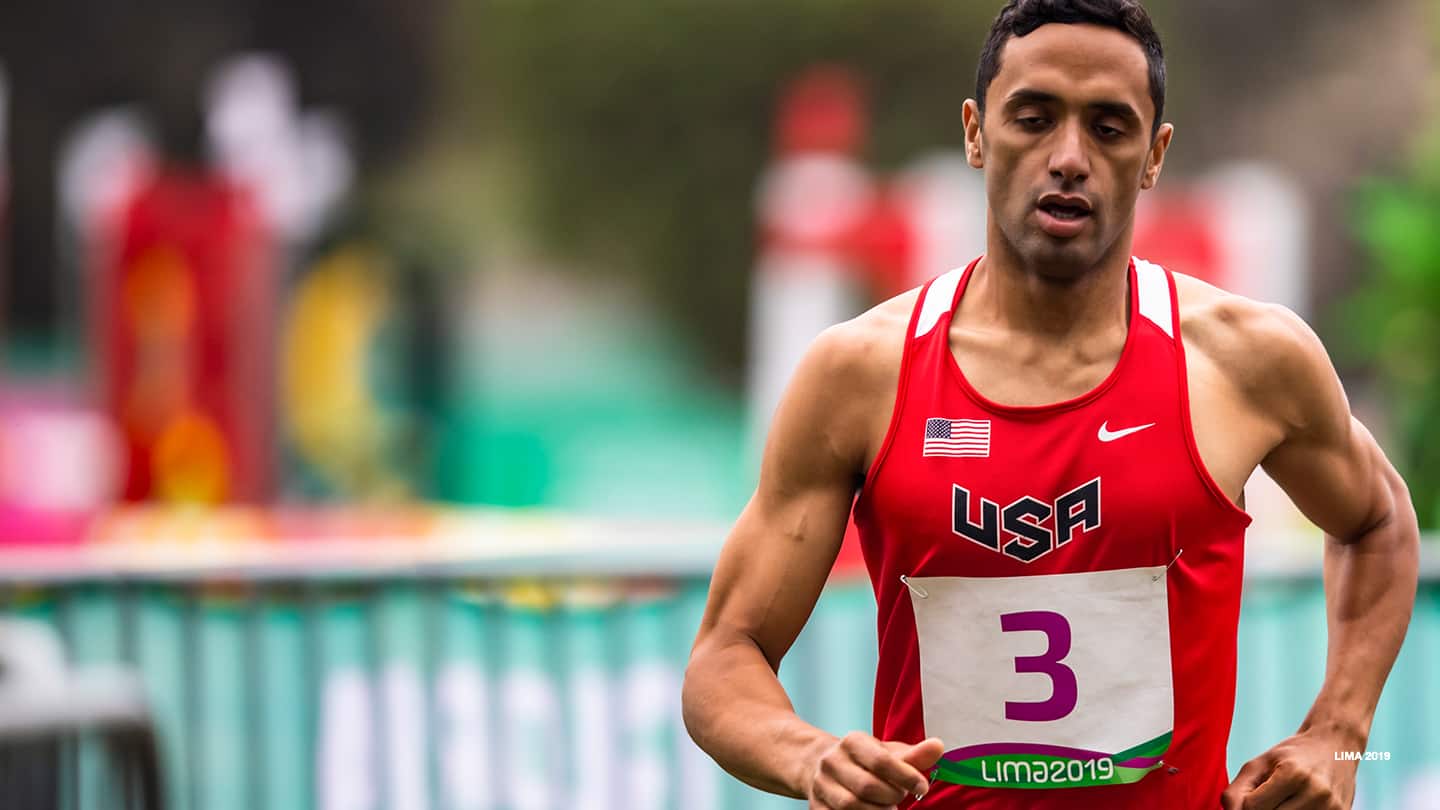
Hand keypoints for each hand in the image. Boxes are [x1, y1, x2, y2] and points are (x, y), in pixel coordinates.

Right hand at [804, 733, 943, 808]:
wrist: (822, 765)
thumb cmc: (864, 761)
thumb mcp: (888, 753)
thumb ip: (913, 755)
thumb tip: (938, 746)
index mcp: (852, 742)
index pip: (881, 760)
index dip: (906, 777)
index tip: (923, 788)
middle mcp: (832, 761)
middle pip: (867, 787)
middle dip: (891, 797)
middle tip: (899, 798)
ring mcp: (821, 785)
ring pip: (851, 806)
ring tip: (887, 809)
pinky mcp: (816, 806)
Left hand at [1221, 729, 1359, 809]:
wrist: (1336, 745)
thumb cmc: (1291, 756)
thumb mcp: (1259, 764)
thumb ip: (1238, 791)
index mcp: (1292, 773)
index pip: (1254, 807)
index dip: (1247, 805)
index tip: (1253, 796)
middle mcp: (1316, 792)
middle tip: (1271, 796)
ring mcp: (1332, 807)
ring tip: (1285, 799)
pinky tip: (1299, 803)